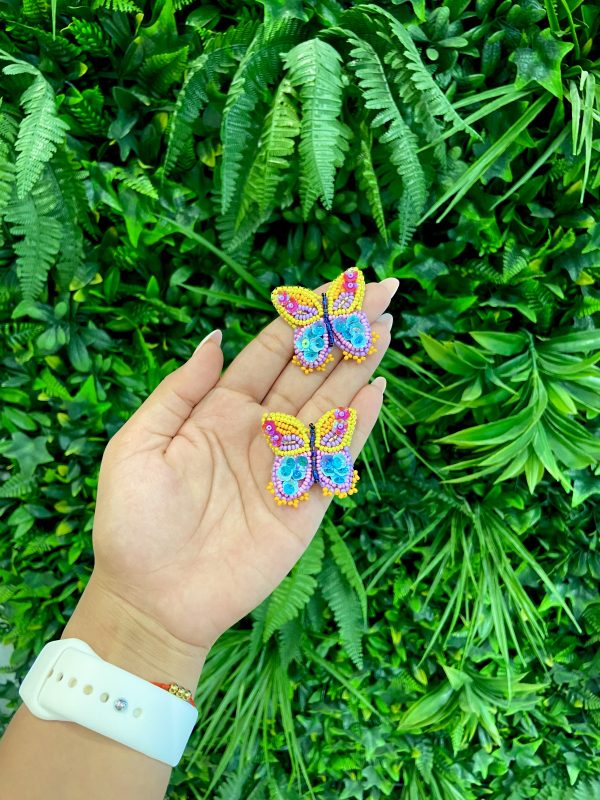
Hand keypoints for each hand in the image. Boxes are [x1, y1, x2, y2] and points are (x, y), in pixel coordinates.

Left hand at [89, 278, 396, 660]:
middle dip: (344, 329)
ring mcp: (285, 465)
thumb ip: (181, 390)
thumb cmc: (134, 522)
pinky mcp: (304, 504)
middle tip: (382, 289)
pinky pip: (335, 457)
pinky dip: (358, 425)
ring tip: (386, 327)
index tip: (336, 284)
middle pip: (311, 369)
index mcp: (220, 410)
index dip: (304, 316)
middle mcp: (259, 430)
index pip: (272, 351)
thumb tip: (215, 337)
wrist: (151, 598)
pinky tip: (377, 390)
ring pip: (330, 404)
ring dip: (359, 366)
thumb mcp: (140, 443)